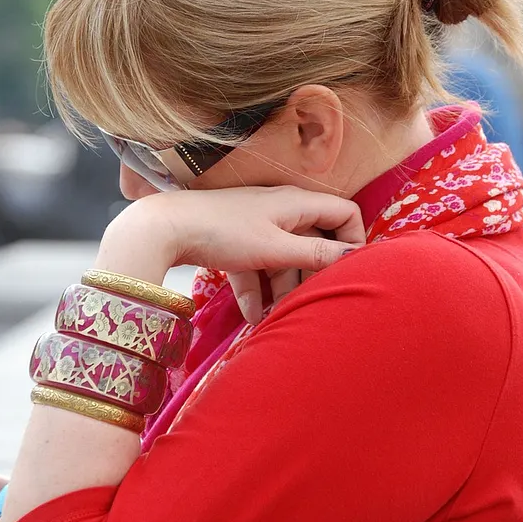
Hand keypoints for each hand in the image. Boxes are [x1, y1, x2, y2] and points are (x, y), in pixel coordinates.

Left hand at [98, 186, 365, 323]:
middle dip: (312, 274)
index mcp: (297, 203)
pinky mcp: (235, 240)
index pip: (344, 212)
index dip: (353, 240)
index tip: (349, 270)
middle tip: (314, 301)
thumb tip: (356, 256)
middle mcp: (281, 209)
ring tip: (277, 318)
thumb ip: (317, 254)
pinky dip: (255, 288)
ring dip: (281, 288)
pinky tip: (250, 318)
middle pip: (313, 241)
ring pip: (283, 258)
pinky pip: (255, 265)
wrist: (166, 227)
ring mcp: (257, 224)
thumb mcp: (276, 249)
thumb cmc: (224, 232)